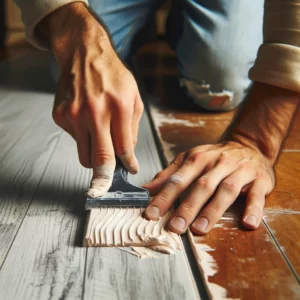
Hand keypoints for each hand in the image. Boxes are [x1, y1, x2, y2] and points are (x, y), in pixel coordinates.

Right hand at [39, 3, 143, 196]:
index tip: (130, 170)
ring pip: (85, 157)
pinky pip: (75, 141)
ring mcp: (74, 115)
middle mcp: (95, 112)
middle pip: (100, 160)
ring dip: (94, 157)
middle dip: (106, 177)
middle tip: (108, 183)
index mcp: (119, 106)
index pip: (123, 148)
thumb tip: (127, 154)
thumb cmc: (113, 76)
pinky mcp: (60, 116)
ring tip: (100, 142)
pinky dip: (84, 137)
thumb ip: (132, 128)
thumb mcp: (134, 97)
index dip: (128, 164)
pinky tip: (87, 120)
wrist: (84, 55)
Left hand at [143, 141, 274, 233]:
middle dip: (187, 207)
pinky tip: (248, 223)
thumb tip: (146, 188)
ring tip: (200, 229)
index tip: (151, 214)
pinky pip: (257, 194)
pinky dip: (253, 208)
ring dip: (213, 210)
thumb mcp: (190, 159)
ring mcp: (240, 171)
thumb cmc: (215, 156)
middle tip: (174, 227)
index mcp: (199, 158)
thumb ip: (169, 174)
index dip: (164, 196)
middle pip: (202, 186)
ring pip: (226, 190)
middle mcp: (218, 163)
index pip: (179, 179)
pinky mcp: (260, 179)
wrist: (249, 145)